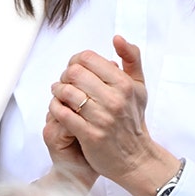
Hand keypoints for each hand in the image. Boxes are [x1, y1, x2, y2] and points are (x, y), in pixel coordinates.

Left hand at [48, 35, 179, 195]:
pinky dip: (56, 108)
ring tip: (60, 94)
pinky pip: (63, 114)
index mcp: (125, 84)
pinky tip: (58, 109)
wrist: (135, 157)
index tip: (75, 69)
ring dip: (57, 91)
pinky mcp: (90, 135)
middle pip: (74, 73)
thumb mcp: (139, 86)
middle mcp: (115, 99)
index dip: (76, 61)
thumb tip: (117, 38)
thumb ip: (132, 58)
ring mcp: (102, 118)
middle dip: (65, 75)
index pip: (89, 59)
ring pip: (66, 93)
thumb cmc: (133, 119)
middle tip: (65, 82)